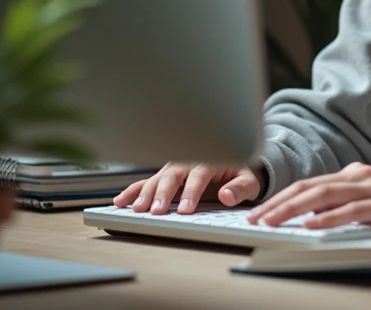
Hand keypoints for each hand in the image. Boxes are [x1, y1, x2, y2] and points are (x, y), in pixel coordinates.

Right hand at [112, 162, 260, 214]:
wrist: (237, 164)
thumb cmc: (243, 173)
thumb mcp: (250, 181)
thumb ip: (239, 188)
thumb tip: (226, 195)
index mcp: (211, 159)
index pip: (198, 175)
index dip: (191, 192)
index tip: (185, 210)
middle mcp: (189, 161)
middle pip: (173, 175)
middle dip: (163, 193)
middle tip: (155, 211)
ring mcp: (175, 168)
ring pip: (158, 178)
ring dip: (146, 193)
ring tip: (137, 209)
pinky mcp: (167, 176)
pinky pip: (147, 181)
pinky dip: (133, 190)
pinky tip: (120, 201)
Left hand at [245, 162, 370, 231]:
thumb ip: (348, 206)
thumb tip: (313, 220)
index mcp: (354, 175)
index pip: (308, 185)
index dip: (279, 198)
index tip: (257, 213)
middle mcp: (361, 176)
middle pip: (309, 187)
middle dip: (277, 203)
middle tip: (253, 219)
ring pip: (325, 195)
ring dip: (294, 209)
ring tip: (272, 221)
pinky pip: (355, 209)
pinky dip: (331, 217)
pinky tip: (314, 225)